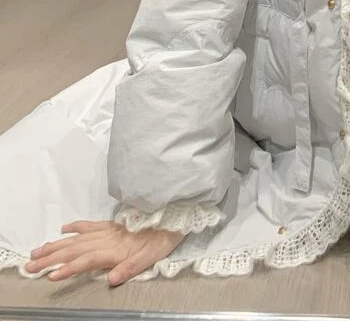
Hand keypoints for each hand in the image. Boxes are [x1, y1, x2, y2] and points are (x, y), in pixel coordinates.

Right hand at [24, 219, 185, 284]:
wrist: (174, 214)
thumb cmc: (163, 239)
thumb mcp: (151, 257)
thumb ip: (130, 268)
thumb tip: (110, 278)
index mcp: (115, 249)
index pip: (86, 260)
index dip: (68, 268)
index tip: (50, 275)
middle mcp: (107, 238)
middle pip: (74, 249)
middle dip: (51, 257)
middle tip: (30, 264)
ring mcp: (108, 229)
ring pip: (77, 238)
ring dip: (56, 245)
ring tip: (37, 250)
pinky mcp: (112, 223)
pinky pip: (90, 224)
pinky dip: (75, 226)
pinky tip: (63, 229)